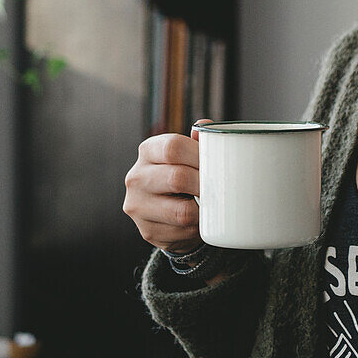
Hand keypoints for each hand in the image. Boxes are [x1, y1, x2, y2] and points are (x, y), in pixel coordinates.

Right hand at [123, 118, 212, 252]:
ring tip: (212, 205)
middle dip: (205, 185)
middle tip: (221, 188)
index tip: (217, 164)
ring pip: (181, 211)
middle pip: (177, 178)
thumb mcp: (190, 156)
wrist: (171, 215)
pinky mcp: (147, 230)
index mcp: (148, 150)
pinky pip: (182, 231)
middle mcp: (136, 177)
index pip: (173, 147)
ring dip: (203, 210)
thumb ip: (200, 141)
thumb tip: (206, 126)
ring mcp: (137, 205)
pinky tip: (200, 221)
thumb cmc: (186, 178)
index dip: (199, 155)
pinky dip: (197, 228)